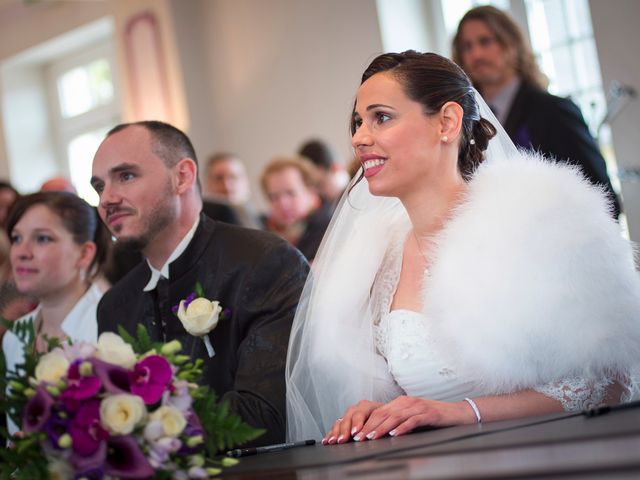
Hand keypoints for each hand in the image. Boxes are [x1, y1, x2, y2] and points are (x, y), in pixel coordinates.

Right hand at [322, 400, 382, 444]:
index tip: (355, 433)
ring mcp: (350, 415)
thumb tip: (376, 434)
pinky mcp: (345, 422)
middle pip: (348, 417)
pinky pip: (336, 427)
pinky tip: (327, 441)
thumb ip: (381, 426)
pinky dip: (331, 434)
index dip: (357, 423)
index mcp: (368, 406)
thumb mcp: (387, 420)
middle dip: (344, 430)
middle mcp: (357, 409)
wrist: (385, 415)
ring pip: (340, 421)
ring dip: (336, 432)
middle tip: (342, 440)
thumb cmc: (387, 419)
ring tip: (333, 441)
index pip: (360, 413)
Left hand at [323, 396, 475, 443]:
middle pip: (383, 413)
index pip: (378, 412)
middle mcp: (407, 402)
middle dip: (368, 426)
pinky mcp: (429, 414)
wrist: (457, 414)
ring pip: (395, 417)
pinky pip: (412, 421)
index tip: (355, 433)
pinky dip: (402, 428)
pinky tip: (394, 435)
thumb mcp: (411, 417)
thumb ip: (397, 421)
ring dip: (381, 428)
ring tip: (371, 437)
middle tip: (358, 437)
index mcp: (400, 402)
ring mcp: (418, 407)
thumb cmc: (433, 418)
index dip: (365, 422)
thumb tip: (378, 432)